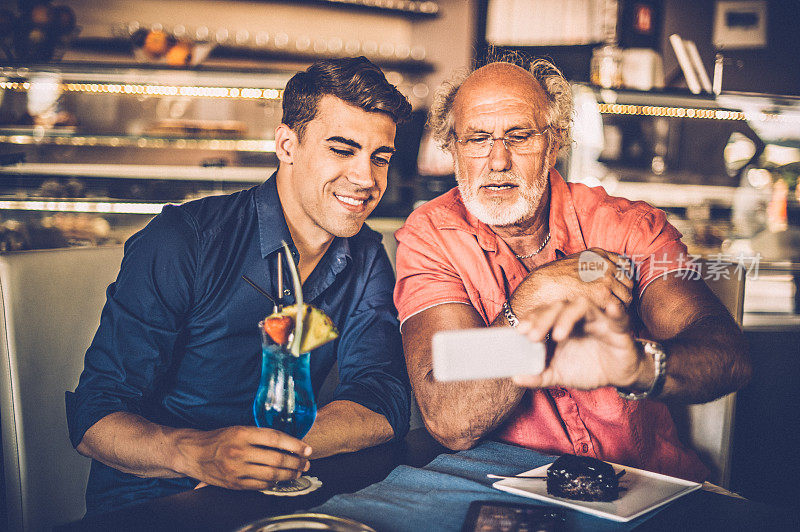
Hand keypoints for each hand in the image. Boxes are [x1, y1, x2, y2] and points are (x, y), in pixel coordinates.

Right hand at [177, 426, 311, 490]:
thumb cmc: (219, 439)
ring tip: (298, 472)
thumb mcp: (239, 429)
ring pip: (272, 475)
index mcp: (243, 434)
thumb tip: (288, 442)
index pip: (276, 439)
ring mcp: (237, 470)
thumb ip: (260, 435)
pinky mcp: (234, 484)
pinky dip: (274, 484)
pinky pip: (261, 486)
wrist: (193, 453)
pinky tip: (280, 480)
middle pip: (277, 459)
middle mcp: (240, 452)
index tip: (307, 449)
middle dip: (296, 463)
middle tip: (306, 463)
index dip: (295, 445)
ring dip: (289, 475)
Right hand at [512, 248, 633, 315]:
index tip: (616, 291)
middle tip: (613, 306)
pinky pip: (620, 307)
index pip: (624, 267)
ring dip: (620, 306)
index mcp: (597, 254)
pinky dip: (616, 314)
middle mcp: (604, 263)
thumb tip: (600, 276)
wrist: (539, 288)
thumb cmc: (549, 280)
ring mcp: (604, 278)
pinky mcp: (602, 294)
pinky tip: (606, 319)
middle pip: (628, 282)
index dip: (621, 281)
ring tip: (609, 315)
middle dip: (622, 294)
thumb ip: (589, 268)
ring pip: (626, 296)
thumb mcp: (572, 264)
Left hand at [512, 297, 649, 390]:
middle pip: (557, 307)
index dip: (531, 319)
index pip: (542, 314)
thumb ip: (538, 375)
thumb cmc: (588, 368)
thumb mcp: (559, 375)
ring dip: (567, 317)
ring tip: (558, 335)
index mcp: (560, 325)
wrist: (619, 376)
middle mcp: (577, 318)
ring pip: (581, 305)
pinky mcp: (619, 327)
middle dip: (542, 319)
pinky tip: (610, 309)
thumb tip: (515, 377)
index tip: (519, 331)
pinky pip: (618, 314)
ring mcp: (597, 319)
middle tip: (532, 336)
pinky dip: (615, 310)